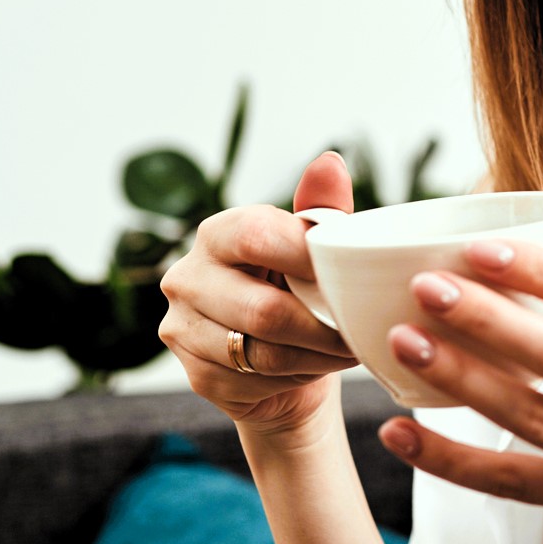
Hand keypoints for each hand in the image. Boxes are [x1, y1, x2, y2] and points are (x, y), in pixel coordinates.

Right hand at [157, 151, 361, 438]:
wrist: (282, 360)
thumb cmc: (299, 289)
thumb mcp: (312, 248)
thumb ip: (321, 209)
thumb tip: (330, 162)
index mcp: (217, 234)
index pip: (257, 237)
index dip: (308, 259)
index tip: (349, 275)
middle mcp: (186, 278)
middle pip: (263, 310)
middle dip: (323, 326)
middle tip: (359, 330)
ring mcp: (183, 329)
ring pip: (265, 352)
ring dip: (318, 355)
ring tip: (348, 349)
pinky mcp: (195, 375)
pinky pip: (258, 381)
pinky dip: (299, 376)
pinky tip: (317, 366)